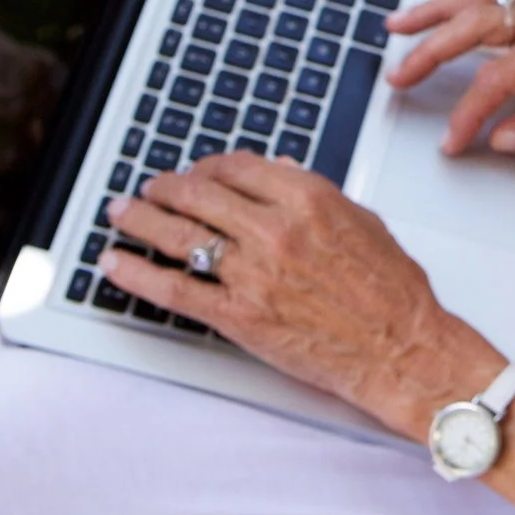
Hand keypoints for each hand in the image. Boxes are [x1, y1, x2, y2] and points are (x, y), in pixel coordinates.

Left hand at [102, 152, 496, 439]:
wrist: (400, 348)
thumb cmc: (391, 291)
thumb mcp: (363, 221)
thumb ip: (315, 194)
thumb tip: (279, 172)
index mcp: (309, 199)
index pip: (238, 167)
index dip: (208, 166)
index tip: (198, 170)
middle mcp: (275, 230)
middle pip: (199, 195)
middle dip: (165, 187)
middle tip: (150, 188)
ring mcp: (252, 273)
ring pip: (178, 235)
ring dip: (140, 219)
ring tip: (122, 213)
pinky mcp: (237, 316)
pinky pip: (173, 289)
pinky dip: (136, 274)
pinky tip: (115, 265)